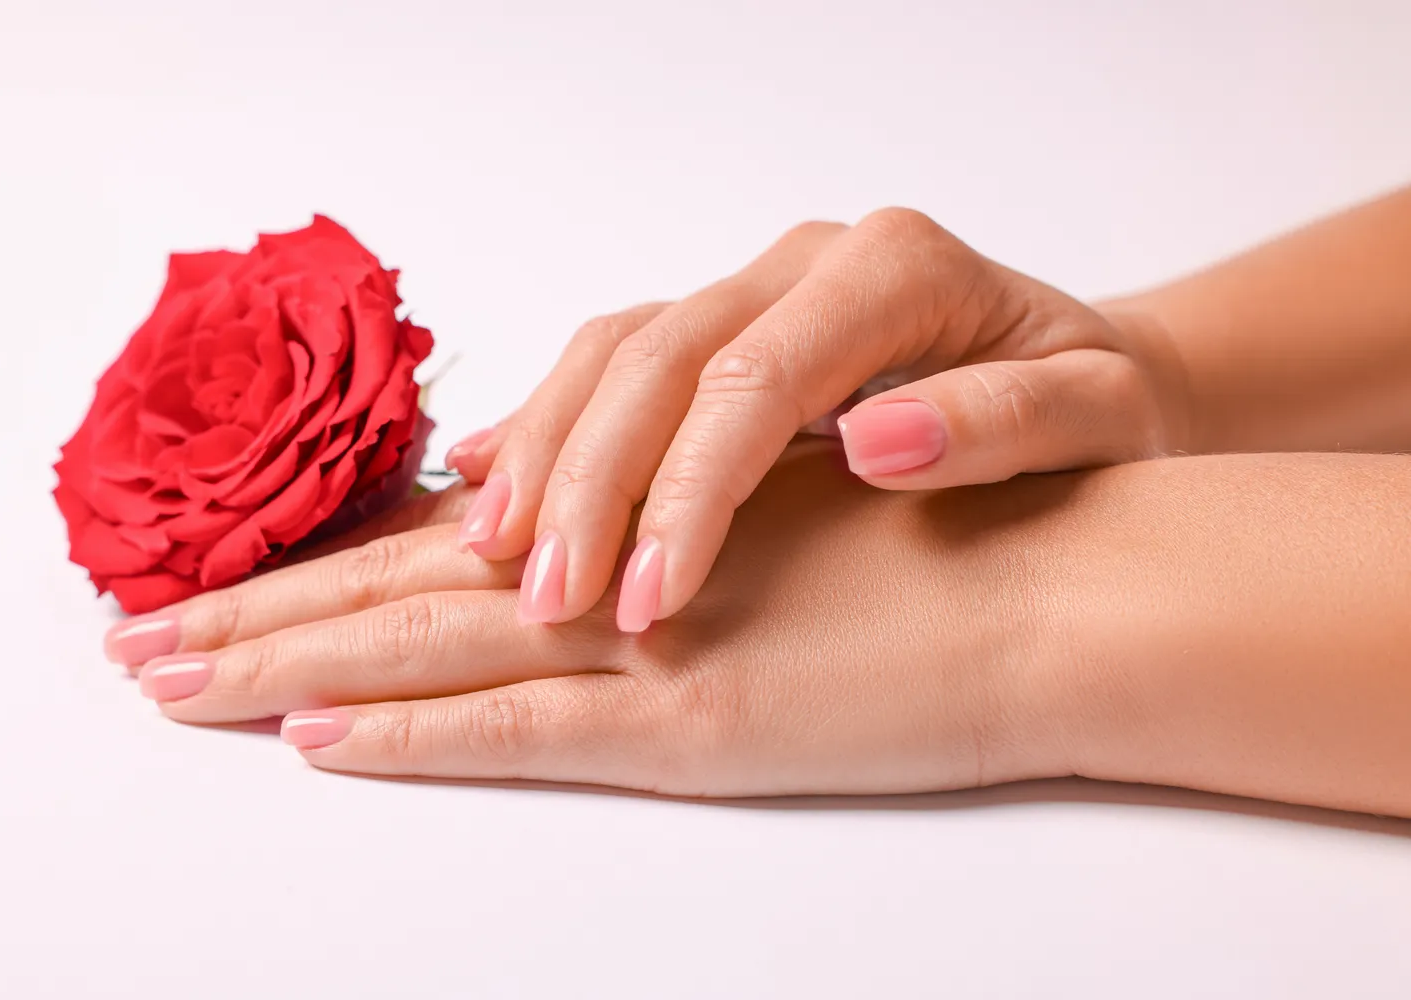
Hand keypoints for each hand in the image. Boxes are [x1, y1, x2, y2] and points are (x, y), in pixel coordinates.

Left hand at [109, 440, 1071, 795]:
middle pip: (396, 592)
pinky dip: (413, 737)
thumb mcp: (783, 528)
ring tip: (171, 688)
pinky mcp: (693, 717)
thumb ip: (671, 533)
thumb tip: (573, 543)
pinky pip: (521, 730)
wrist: (1055, 580)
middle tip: (136, 643)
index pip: (441, 546)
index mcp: (632, 525)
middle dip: (260, 617)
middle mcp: (615, 571)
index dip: (325, 567)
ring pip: (425, 652)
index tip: (225, 590)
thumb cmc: (937, 548)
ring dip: (289, 669)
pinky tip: (321, 745)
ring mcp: (644, 644)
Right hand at [440, 209, 1187, 631]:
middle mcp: (807, 267)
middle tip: (546, 598)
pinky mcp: (726, 334)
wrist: (1090, 378)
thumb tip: (877, 445)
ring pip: (616, 351)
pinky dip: (550, 422)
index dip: (689, 491)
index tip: (652, 601)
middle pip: (660, 358)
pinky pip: (616, 363)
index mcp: (892, 271)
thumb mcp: (1098, 418)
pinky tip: (491, 482)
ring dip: (547, 451)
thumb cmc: (1099, 408)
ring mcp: (759, 293)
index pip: (753, 376)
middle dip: (591, 481)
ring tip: (494, 551)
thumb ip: (1004, 423)